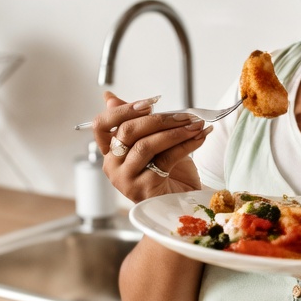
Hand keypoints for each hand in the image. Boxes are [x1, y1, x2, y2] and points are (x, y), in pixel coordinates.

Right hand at [90, 92, 210, 201]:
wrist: (182, 202)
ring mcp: (125, 179)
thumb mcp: (151, 141)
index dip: (123, 110)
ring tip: (195, 125)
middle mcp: (112, 166)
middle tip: (184, 115)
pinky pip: (166, 159)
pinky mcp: (144, 188)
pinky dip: (186, 145)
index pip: (101, 125)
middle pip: (127, 131)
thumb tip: (109, 97)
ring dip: (175, 131)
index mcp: (110, 152)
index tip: (149, 103)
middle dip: (158, 119)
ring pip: (146, 145)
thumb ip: (135, 121)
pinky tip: (199, 137)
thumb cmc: (166, 172)